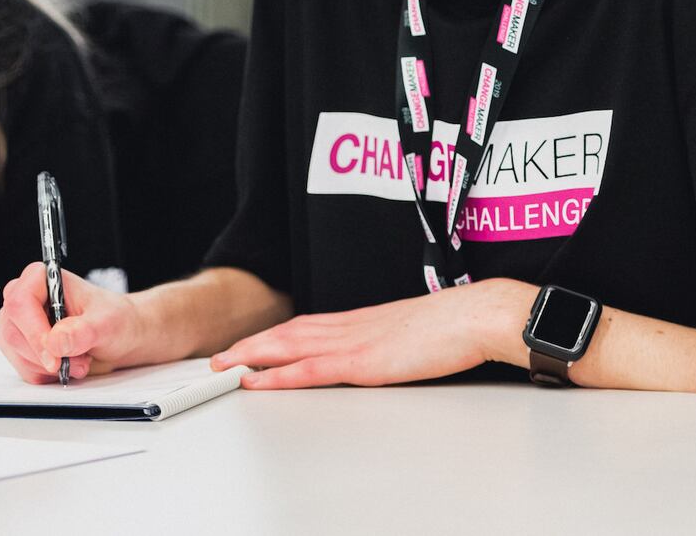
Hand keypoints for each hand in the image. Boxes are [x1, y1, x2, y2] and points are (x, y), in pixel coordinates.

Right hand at [0, 262, 147, 383]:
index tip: (55, 358)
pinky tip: (67, 364)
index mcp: (42, 278)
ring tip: (78, 360)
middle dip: (47, 356)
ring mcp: (18, 323)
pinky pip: (22, 368)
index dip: (34, 333)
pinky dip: (46, 374)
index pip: (20, 304)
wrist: (117, 335)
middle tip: (78, 361)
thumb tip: (55, 341)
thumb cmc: (113, 319)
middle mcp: (24, 298)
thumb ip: (83, 330)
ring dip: (49, 367)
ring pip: (16, 354)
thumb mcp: (107, 323)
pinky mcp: (19, 346)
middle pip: (13, 333)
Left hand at [210, 280, 510, 389]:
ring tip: (224, 366)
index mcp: (362, 321)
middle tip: (220, 357)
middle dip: (250, 345)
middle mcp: (350, 327)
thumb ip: (390, 341)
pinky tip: (259, 380)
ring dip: (252, 356)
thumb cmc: (454, 325)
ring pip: (288, 346)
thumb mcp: (412, 332)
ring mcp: (353, 342)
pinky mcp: (363, 361)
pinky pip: (309, 369)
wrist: (475, 315)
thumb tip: (383, 352)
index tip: (252, 344)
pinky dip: (278, 375)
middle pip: (287, 333)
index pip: (305, 326)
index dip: (274, 335)